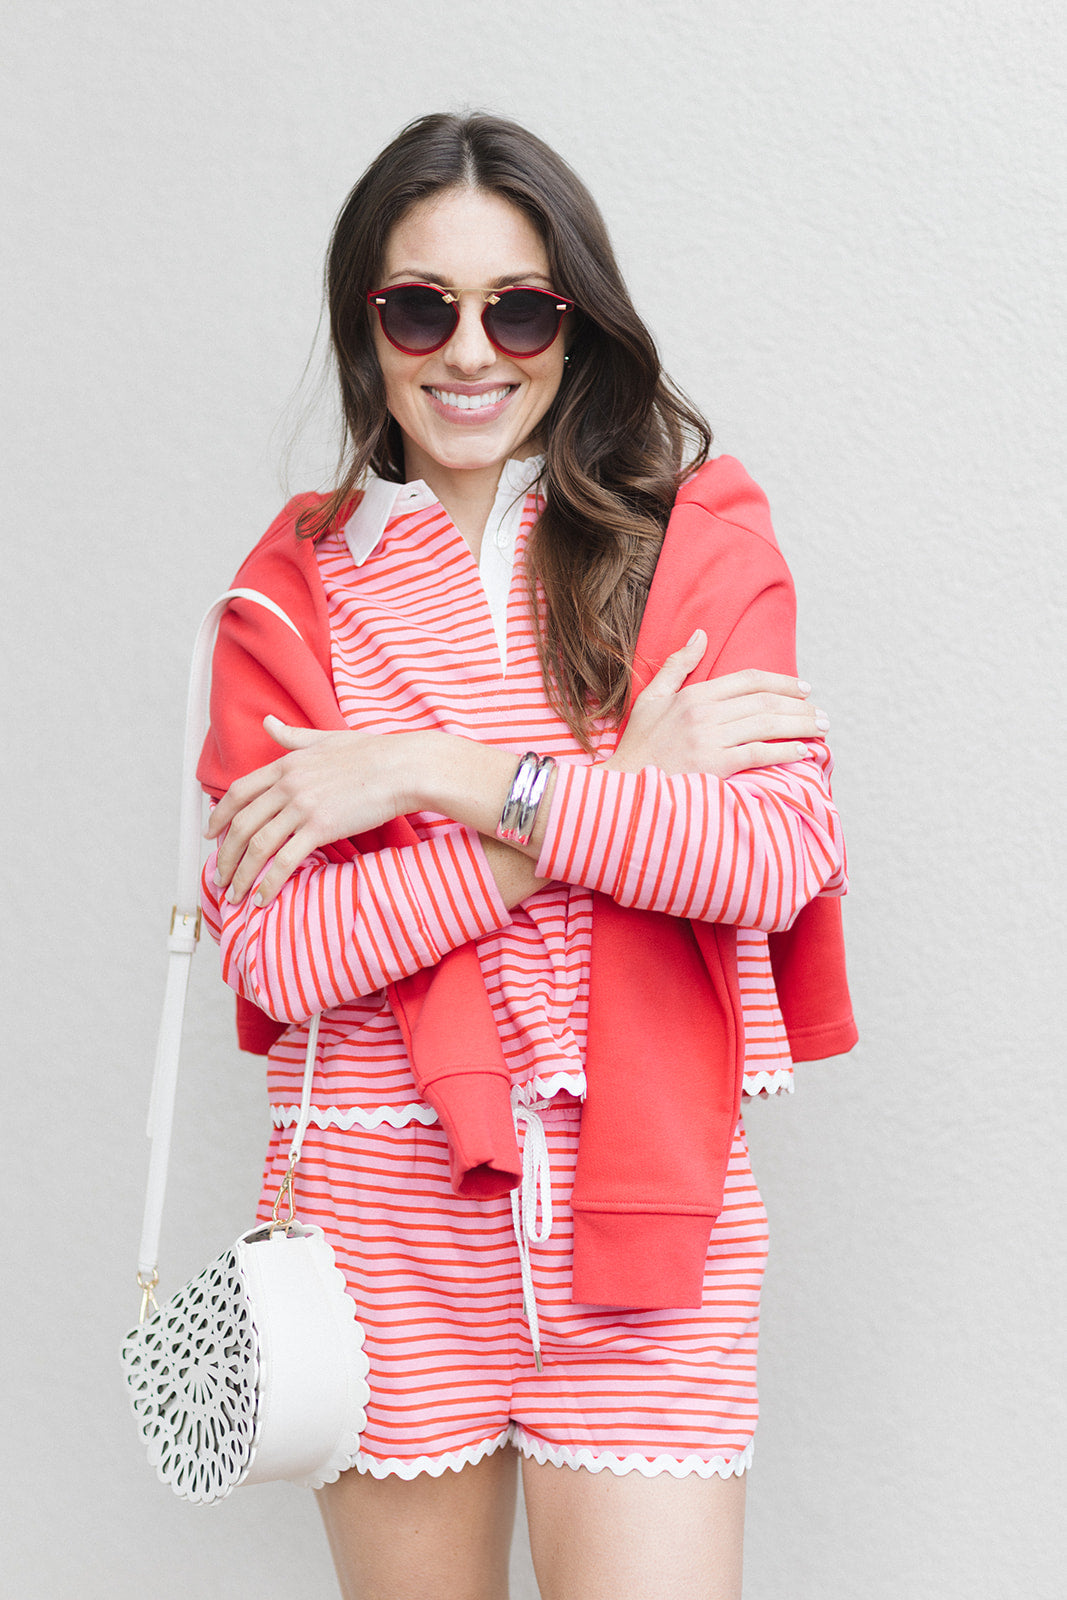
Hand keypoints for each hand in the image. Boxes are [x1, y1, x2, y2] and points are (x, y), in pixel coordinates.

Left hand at [206, 716, 414, 905]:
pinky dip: (270, 882)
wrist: (402, 767)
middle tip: (220, 876)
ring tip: (235, 894)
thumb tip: (268, 722)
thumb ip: (292, 736)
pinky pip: (285, 860)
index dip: (219, 816)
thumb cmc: (372, 753)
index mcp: (286, 764)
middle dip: (226, 855)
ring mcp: (303, 806)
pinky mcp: (321, 827)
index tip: (211, 834)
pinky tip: (263, 898)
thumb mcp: (325, 738)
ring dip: (242, 874)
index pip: (238, 792)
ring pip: (258, 845)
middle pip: (242, 824)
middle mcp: (288, 785)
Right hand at [606, 630, 828, 777]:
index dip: (781, 682)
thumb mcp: (652, 698)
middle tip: (822, 714)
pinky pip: (758, 753)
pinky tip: (803, 751)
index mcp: (693, 695)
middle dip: (800, 706)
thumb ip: (678, 665)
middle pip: (764, 702)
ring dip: (801, 726)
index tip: (803, 689)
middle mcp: (703, 713)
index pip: (748, 680)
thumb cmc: (639, 744)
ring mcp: (709, 739)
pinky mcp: (714, 766)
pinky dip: (784, 751)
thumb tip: (701, 634)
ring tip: (821, 729)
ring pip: (767, 725)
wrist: (624, 787)